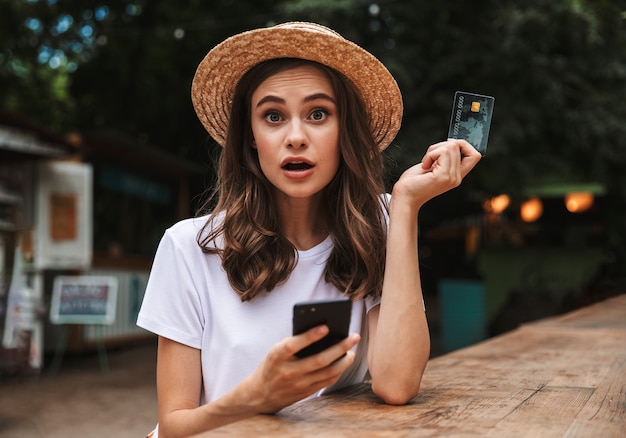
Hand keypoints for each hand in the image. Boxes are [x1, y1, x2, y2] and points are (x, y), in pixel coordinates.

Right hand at [242, 325, 359, 413]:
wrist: (259, 395)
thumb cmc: (271, 366)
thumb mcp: (276, 352)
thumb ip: (295, 344)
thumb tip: (324, 332)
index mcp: (276, 356)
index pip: (294, 345)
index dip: (310, 336)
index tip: (326, 327)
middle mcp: (288, 371)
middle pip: (319, 360)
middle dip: (340, 347)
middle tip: (354, 337)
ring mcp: (298, 385)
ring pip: (328, 373)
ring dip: (344, 361)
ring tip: (352, 352)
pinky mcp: (305, 393)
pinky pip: (326, 382)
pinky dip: (338, 372)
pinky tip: (343, 363)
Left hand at [392, 139, 480, 208]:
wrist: (404, 197)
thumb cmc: (413, 182)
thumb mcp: (432, 165)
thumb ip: (443, 157)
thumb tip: (452, 141)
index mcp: (455, 175)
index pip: (474, 155)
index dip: (464, 144)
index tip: (446, 147)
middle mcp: (457, 177)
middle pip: (459, 145)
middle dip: (440, 145)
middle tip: (428, 158)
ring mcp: (451, 177)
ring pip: (451, 146)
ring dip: (434, 150)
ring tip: (426, 163)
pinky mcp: (443, 176)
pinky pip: (442, 152)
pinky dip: (431, 154)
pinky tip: (424, 165)